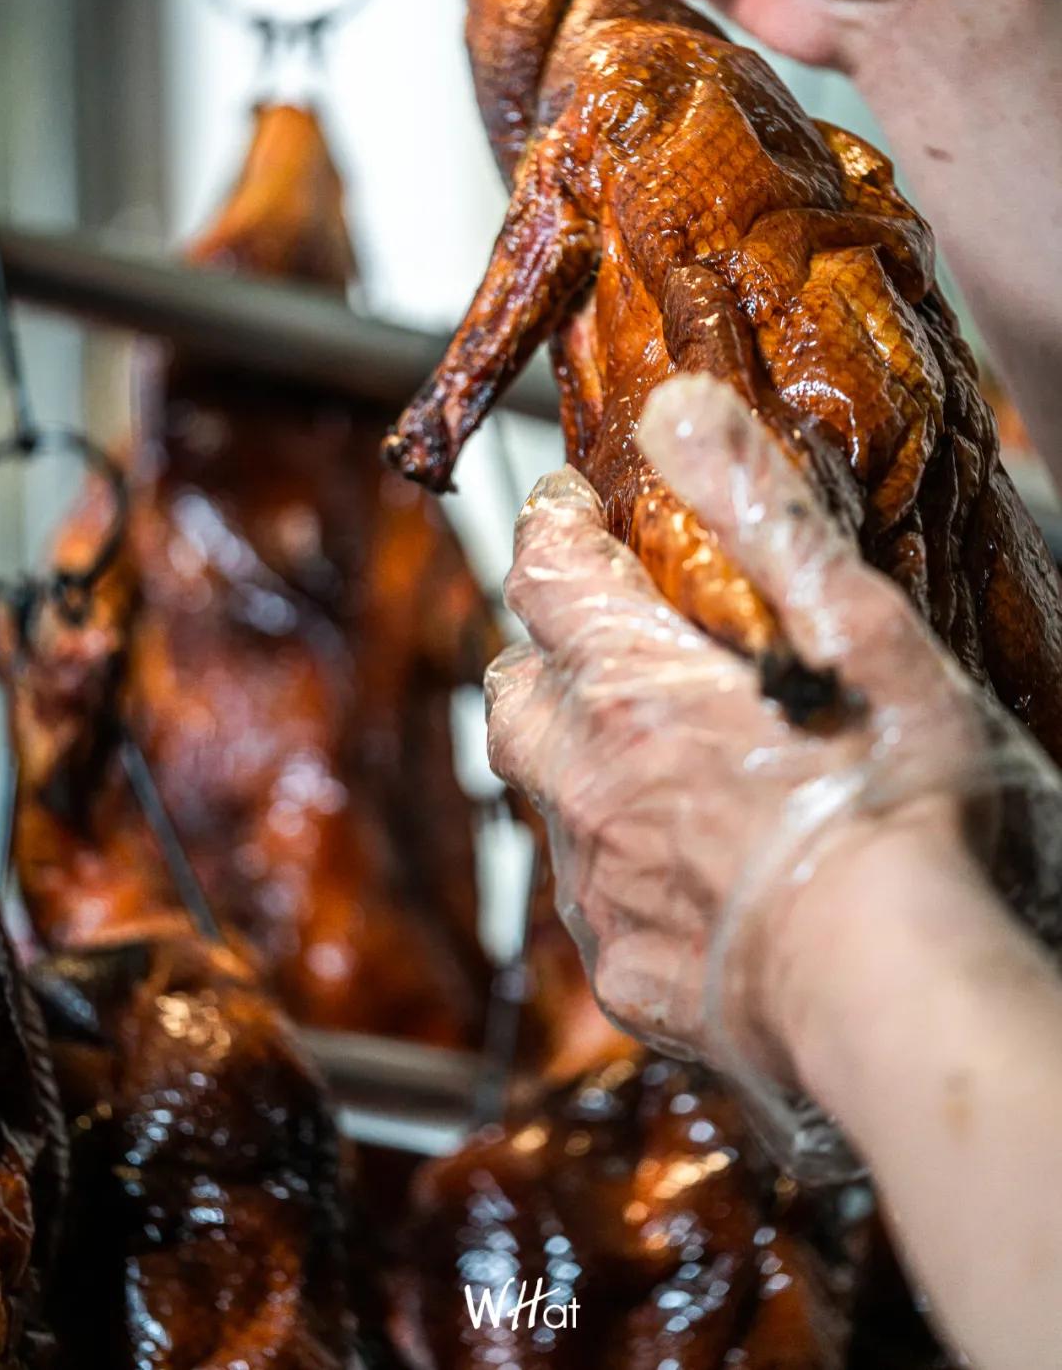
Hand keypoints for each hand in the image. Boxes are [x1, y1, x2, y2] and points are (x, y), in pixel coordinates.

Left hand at [486, 374, 999, 1084]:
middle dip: (537, 645)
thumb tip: (674, 409)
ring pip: (539, 794)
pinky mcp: (627, 974)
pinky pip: (586, 899)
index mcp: (633, 688)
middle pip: (511, 688)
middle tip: (591, 631)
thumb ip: (756, 513)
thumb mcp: (851, 627)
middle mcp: (588, 784)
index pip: (546, 574)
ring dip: (568, 754)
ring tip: (635, 748)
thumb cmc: (896, 810)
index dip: (554, 527)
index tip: (575, 510)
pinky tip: (674, 869)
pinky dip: (610, 862)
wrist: (894, 997)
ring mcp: (600, 886)